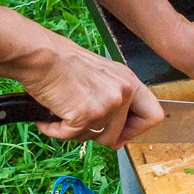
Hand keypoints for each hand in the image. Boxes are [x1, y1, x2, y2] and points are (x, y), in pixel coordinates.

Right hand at [19, 34, 163, 148]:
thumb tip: (118, 134)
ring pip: (95, 139)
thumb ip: (114, 99)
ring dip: (74, 132)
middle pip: (118, 136)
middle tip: (79, 123)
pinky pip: (71, 137)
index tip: (121, 134)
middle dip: (96, 135)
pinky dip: (55, 130)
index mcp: (129, 82)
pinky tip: (47, 116)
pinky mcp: (86, 114)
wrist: (40, 54)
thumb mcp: (101, 76)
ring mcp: (106, 104)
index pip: (153, 116)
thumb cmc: (62, 62)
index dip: (137, 130)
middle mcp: (123, 93)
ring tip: (61, 113)